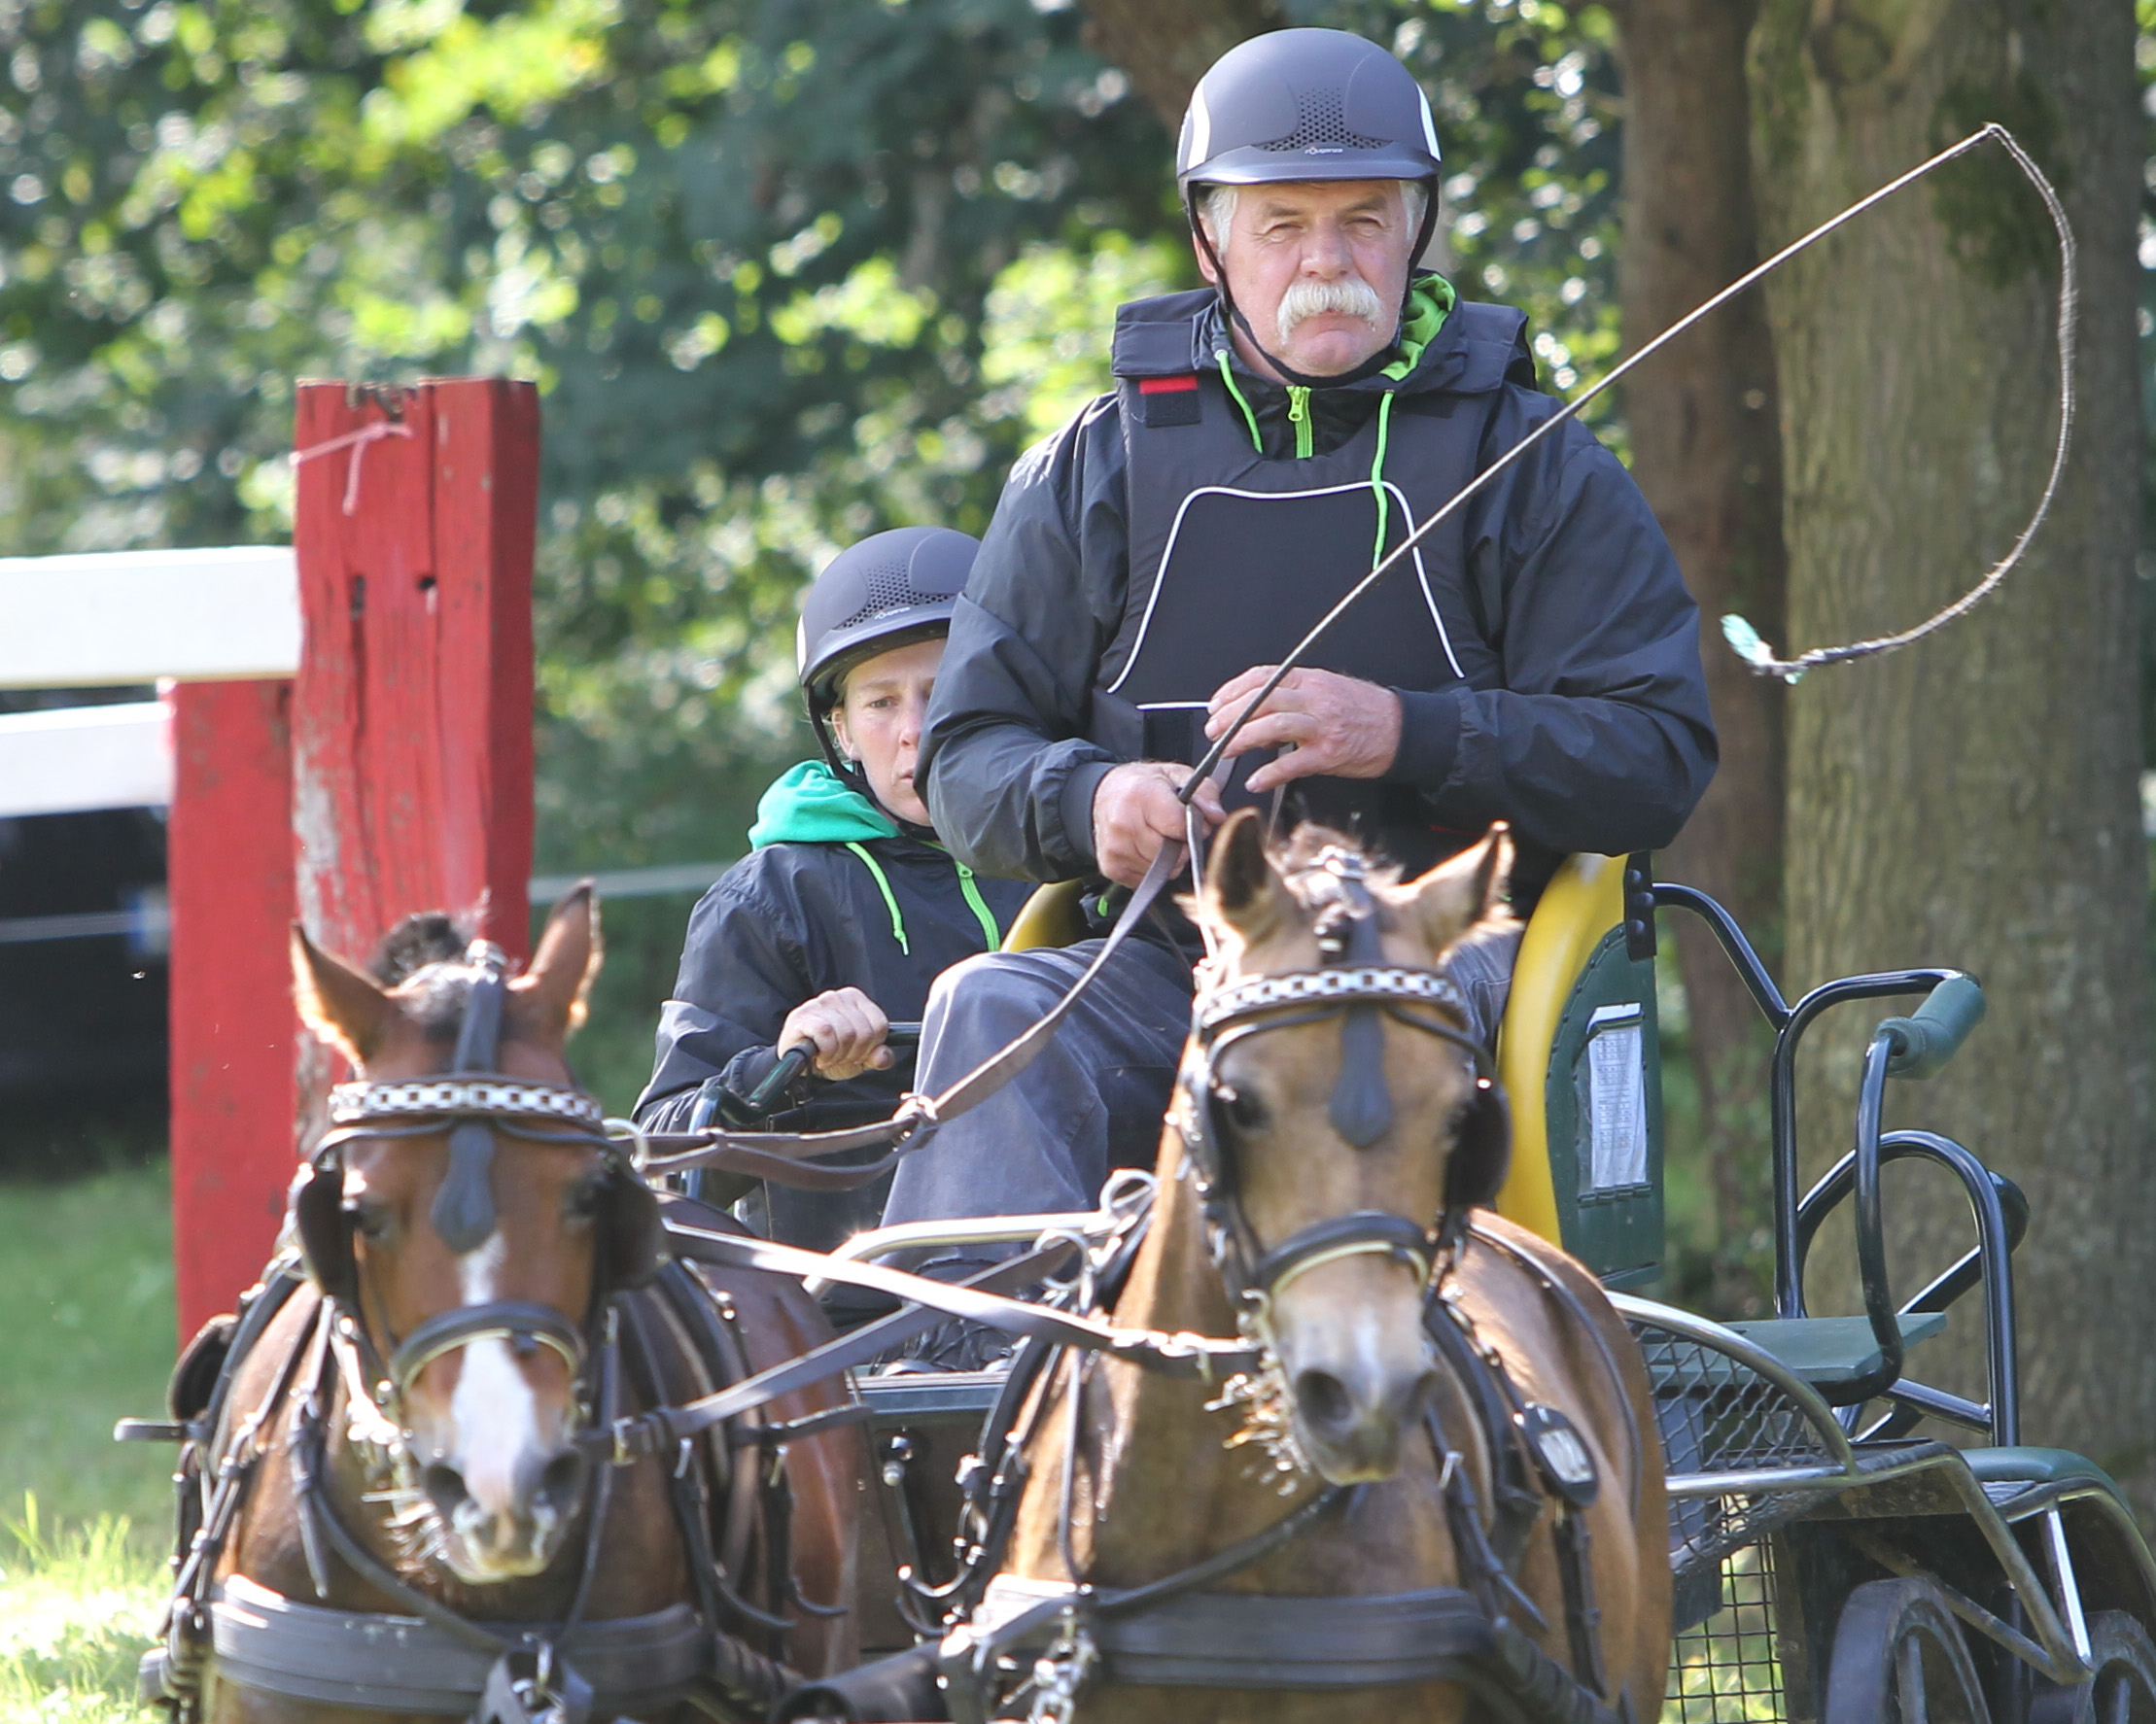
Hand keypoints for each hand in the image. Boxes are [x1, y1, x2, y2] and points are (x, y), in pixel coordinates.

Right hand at [777, 988, 891, 1081]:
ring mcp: (819, 1003)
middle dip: (855, 1054)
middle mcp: (838, 996)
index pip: (880, 1025)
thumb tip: (883, 1057)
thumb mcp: (860, 1058)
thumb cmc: (830, 1054)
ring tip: (829, 1057)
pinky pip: (826, 1033)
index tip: (858, 1054)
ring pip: (846, 1034)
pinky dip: (826, 1052)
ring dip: (839, 1055)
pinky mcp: (803, 1016)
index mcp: (856, 999)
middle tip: (840, 1057)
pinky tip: (819, 1057)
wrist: (798, 1064)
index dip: (871, 1047)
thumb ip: (878, 1057)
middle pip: (864, 1033)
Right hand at [1089, 761, 1225, 888]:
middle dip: (1180, 844)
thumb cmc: (1141, 786)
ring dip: (1168, 858)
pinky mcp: (1112, 867)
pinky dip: (1153, 867)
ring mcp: (1116, 849)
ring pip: (1163, 869)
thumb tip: (1217, 815)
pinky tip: (1144, 848)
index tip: (1188, 819)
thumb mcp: (1175, 776)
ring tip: (1157, 836)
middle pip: (1173, 852)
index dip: (1192, 826)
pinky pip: (1149, 878)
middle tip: (1170, 828)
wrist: (1103, 795)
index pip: (1181, 827)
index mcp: (1141, 796)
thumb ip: (1203, 791)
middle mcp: (1124, 824)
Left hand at [1204, 666, 1401, 792]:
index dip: (1233, 690)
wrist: (1399, 729)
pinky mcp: (1330, 754)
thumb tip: (1253, 715)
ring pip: (1273, 726)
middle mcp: (1315, 699)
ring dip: (1242, 739)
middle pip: (1262, 701)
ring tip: (1225, 751)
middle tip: (1214, 730)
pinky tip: (1256, 780)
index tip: (1216, 705)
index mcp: (1310, 680)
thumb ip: (1291, 698)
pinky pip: (1293, 764)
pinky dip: (1269, 773)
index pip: (1262, 678)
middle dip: (1230, 716)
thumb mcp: (1325, 691)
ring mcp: (1323, 726)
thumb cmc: (1361, 711)